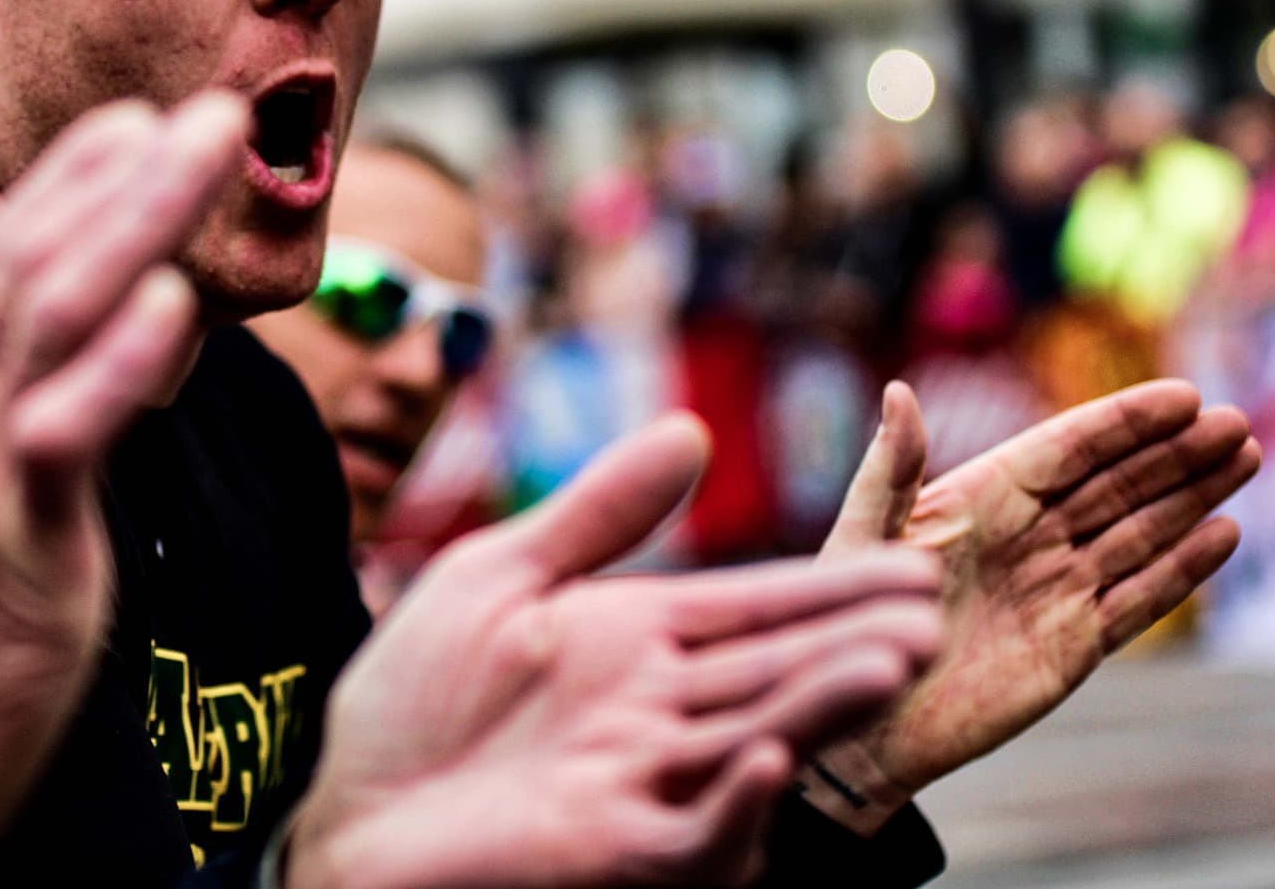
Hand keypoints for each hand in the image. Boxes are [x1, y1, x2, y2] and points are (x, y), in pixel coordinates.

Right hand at [0, 94, 248, 888]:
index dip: (70, 181)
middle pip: (36, 265)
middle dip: (128, 179)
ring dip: (135, 226)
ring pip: (53, 319)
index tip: (139, 118)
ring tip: (204, 154)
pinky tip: (171, 300)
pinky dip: (115, 364)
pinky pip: (67, 436)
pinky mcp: (15, 544)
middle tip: (214, 109)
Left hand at [287, 415, 945, 888]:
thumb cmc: (414, 699)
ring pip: (755, 742)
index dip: (830, 586)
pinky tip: (766, 758)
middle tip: (931, 611)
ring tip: (888, 664)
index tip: (914, 561)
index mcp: (640, 642)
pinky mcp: (613, 852)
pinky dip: (734, 803)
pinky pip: (694, 836)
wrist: (343, 811)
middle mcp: (659, 713)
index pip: (756, 608)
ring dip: (820, 708)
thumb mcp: (501, 575)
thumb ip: (598, 511)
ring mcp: (641, 784)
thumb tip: (694, 429)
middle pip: (775, 670)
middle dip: (852, 641)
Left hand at [806, 379, 1257, 830]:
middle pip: (1115, 483)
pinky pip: (1139, 598)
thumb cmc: (849, 621)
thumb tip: (898, 391)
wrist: (863, 725)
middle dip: (1174, 452)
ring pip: (1139, 530)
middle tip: (1234, 422)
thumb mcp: (864, 538)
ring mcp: (1056, 587)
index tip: (1181, 395)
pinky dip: (1182, 569)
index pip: (1066, 448)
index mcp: (980, 497)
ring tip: (1243, 456)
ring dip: (1192, 496)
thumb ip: (890, 470)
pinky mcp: (1075, 644)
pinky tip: (1224, 535)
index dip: (1123, 422)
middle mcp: (1027, 534)